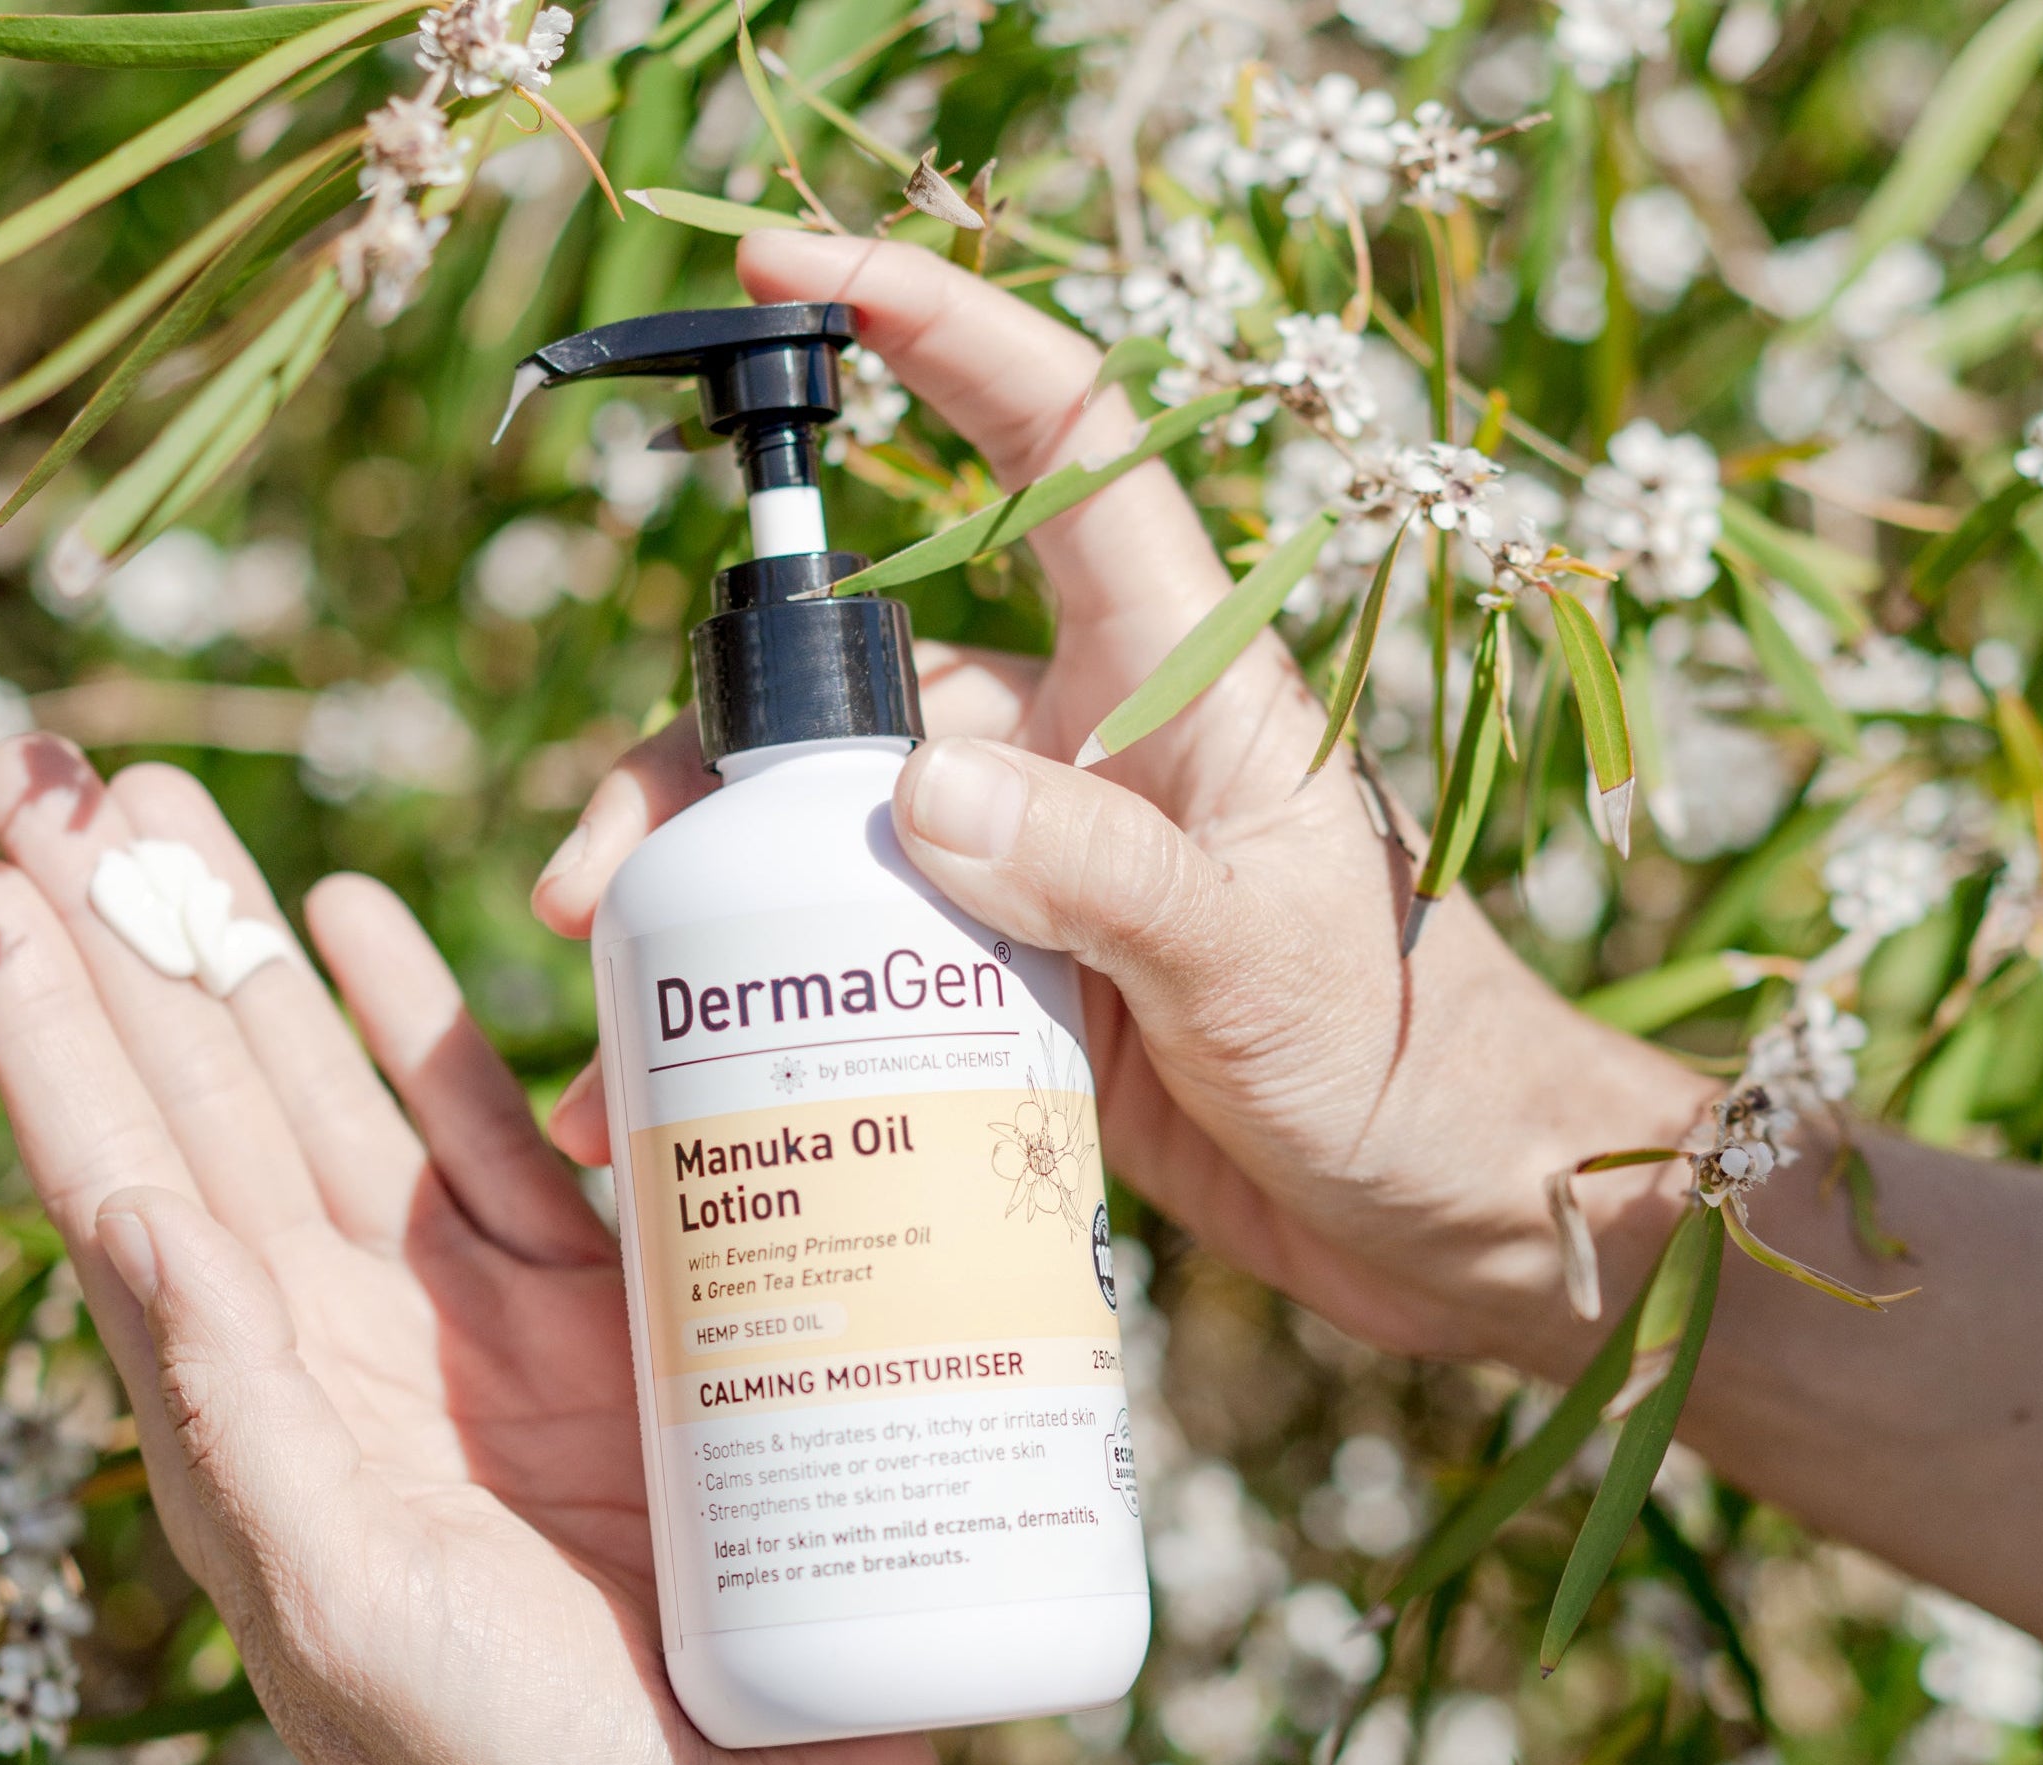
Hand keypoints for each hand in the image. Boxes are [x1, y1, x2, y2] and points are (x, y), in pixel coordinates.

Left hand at [0, 743, 968, 1764]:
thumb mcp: (347, 1612)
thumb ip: (235, 1422)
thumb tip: (131, 1219)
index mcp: (251, 1424)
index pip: (121, 1187)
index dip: (45, 1038)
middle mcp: (341, 1348)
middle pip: (207, 1100)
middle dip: (121, 940)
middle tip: (42, 773)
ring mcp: (467, 1320)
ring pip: (330, 1090)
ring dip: (245, 949)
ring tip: (159, 805)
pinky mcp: (598, 1308)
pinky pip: (495, 1137)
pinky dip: (425, 1028)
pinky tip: (357, 915)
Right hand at [536, 235, 1714, 1379]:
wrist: (1448, 1217)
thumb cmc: (1408, 1058)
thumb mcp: (1256, 956)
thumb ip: (1104, 871)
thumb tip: (913, 792)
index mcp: (1176, 673)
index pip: (1054, 441)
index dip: (932, 329)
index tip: (784, 269)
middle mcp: (1086, 747)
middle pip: (849, 692)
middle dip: (699, 772)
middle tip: (594, 891)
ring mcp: (1037, 872)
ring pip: (828, 844)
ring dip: (707, 920)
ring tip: (610, 1044)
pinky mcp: (1013, 989)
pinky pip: (858, 971)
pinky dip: (772, 1020)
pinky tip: (679, 1105)